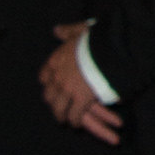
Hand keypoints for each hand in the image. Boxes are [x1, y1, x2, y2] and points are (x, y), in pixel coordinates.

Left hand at [40, 23, 120, 143]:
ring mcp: (68, 89)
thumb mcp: (79, 30)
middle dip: (53, 103)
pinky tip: (77, 123)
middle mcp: (58, 76)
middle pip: (49, 95)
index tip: (52, 86)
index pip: (44, 76)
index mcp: (56, 59)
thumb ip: (68, 32)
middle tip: (58, 108)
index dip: (48, 83)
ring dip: (62, 115)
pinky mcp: (81, 99)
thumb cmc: (98, 38)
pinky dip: (75, 120)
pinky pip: (74, 115)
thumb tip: (56, 30)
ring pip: (59, 108)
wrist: (110, 48)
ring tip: (66, 120)